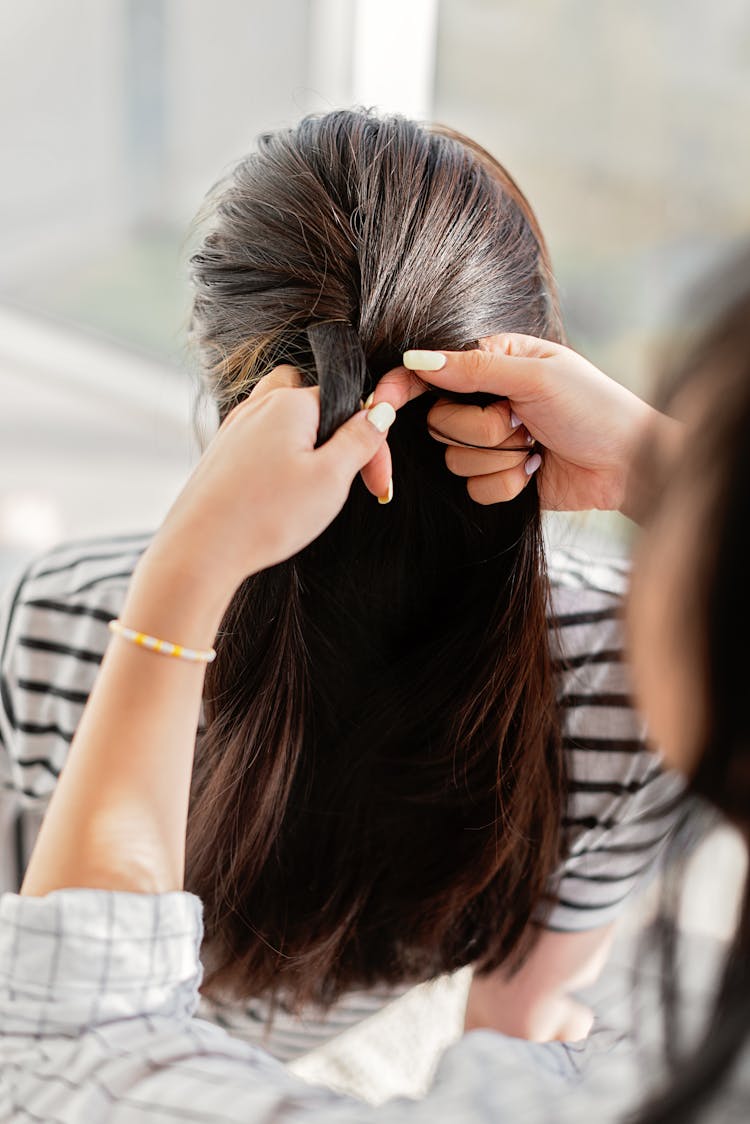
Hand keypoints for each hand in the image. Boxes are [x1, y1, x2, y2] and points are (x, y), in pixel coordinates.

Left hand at [142, 367, 394, 600]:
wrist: (199, 551)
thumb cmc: (265, 516)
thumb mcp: (331, 478)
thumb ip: (359, 439)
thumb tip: (379, 411)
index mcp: (289, 402)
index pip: (346, 404)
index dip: (369, 443)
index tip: (376, 481)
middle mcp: (258, 406)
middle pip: (315, 406)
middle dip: (338, 439)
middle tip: (346, 481)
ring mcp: (235, 428)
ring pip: (287, 425)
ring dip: (308, 451)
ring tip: (313, 491)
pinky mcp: (221, 454)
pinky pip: (262, 444)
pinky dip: (280, 463)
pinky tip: (280, 497)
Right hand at [372, 335, 659, 515]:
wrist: (628, 465)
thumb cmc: (593, 409)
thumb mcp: (535, 377)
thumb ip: (474, 368)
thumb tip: (417, 359)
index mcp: (492, 361)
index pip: (430, 372)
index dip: (400, 389)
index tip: (380, 405)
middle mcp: (486, 400)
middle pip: (436, 421)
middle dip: (477, 430)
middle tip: (520, 422)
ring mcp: (491, 442)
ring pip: (453, 459)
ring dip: (497, 459)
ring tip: (535, 446)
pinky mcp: (499, 478)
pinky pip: (473, 489)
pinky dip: (507, 485)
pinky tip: (536, 471)